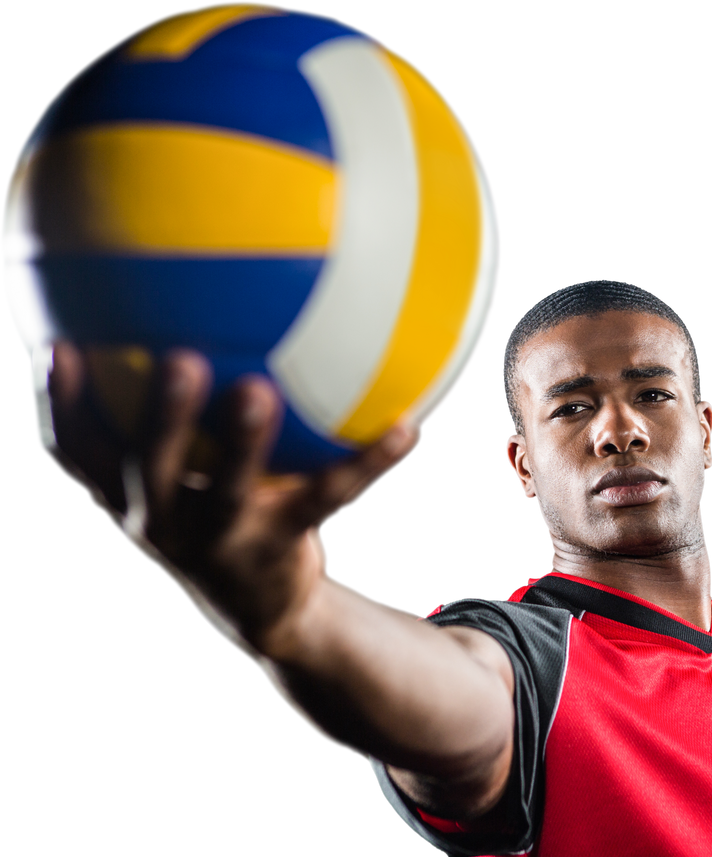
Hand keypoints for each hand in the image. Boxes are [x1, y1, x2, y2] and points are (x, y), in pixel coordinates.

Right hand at [42, 341, 422, 646]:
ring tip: (259, 390)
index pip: (77, 452)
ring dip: (243, 443)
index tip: (55, 343)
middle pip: (147, 469)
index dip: (60, 404)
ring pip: (228, 491)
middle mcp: (165, 522)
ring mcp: (222, 541)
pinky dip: (369, 461)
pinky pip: (328, 496)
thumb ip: (178, 412)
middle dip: (159, 417)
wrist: (263, 606)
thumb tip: (199, 313)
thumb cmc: (218, 512)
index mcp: (132, 495)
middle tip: (176, 359)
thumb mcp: (185, 471)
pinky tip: (407, 427)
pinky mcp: (280, 546)